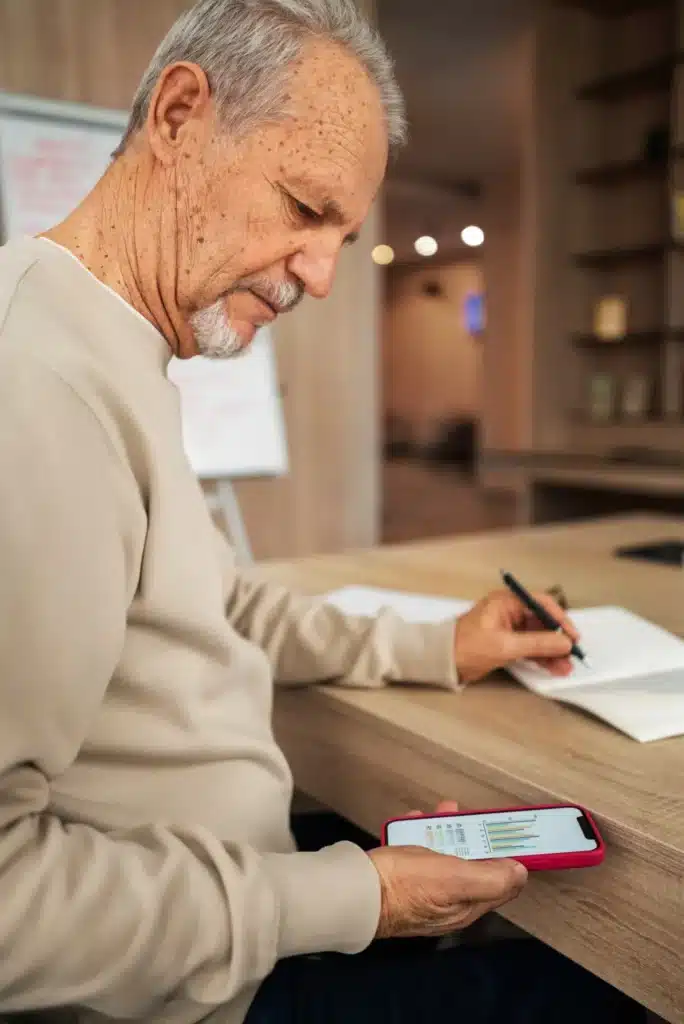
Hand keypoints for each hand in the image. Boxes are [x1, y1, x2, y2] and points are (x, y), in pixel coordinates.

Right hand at [369, 802, 526, 939]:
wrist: (356, 890)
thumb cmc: (406, 884)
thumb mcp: (455, 879)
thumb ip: (491, 877)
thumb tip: (521, 873)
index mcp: (467, 907)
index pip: (499, 882)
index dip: (506, 857)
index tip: (505, 831)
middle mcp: (449, 902)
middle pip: (471, 865)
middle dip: (472, 837)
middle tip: (465, 814)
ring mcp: (425, 890)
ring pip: (445, 855)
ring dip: (445, 831)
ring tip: (438, 811)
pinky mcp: (403, 878)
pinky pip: (420, 853)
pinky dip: (421, 835)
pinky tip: (414, 820)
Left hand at [454, 589, 579, 684]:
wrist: (441, 662)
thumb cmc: (466, 647)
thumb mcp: (505, 645)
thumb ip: (537, 643)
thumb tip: (564, 642)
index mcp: (506, 602)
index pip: (542, 604)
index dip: (560, 619)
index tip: (572, 636)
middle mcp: (509, 611)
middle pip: (542, 622)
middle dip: (557, 639)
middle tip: (571, 655)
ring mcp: (508, 628)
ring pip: (537, 637)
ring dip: (551, 651)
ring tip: (565, 667)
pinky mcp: (505, 643)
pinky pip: (529, 647)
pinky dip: (541, 657)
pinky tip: (553, 667)